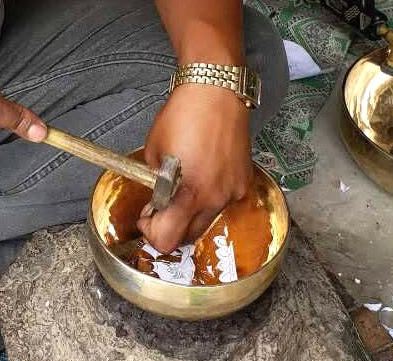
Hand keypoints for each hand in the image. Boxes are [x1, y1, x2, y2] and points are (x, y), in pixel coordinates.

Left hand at [137, 84, 251, 251]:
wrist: (217, 90)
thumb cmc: (182, 115)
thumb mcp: (154, 152)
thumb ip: (155, 183)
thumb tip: (158, 200)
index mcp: (189, 193)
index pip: (167, 240)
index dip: (152, 232)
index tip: (148, 216)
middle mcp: (215, 198)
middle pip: (189, 236)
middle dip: (172, 225)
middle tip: (162, 204)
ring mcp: (233, 191)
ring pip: (208, 219)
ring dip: (192, 212)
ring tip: (184, 184)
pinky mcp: (244, 181)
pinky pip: (223, 201)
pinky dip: (210, 196)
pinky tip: (204, 172)